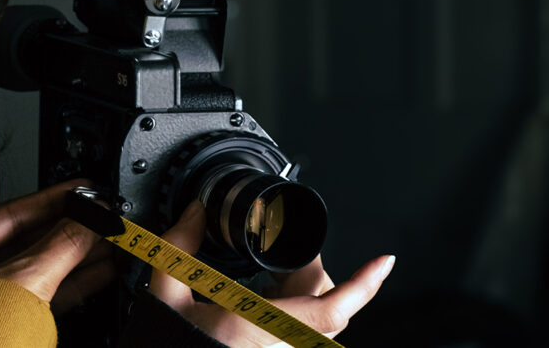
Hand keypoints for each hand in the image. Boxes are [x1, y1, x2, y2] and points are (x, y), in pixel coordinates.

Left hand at [0, 180, 115, 308]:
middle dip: (70, 228)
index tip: (82, 189)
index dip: (53, 198)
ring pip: (39, 266)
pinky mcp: (5, 322)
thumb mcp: (27, 281)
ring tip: (109, 240)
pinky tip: (99, 270)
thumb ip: (63, 244)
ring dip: (77, 255)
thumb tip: (89, 217)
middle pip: (27, 238)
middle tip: (101, 215)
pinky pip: (43, 292)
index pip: (11, 211)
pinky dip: (72, 282)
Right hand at [150, 201, 393, 346]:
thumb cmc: (168, 346)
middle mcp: (278, 347)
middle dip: (310, 269)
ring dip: (298, 291)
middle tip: (287, 250)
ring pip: (314, 320)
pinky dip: (286, 309)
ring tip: (266, 275)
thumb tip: (195, 213)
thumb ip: (178, 249)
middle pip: (324, 303)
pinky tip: (260, 298)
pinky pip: (298, 333)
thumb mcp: (165, 294)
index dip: (362, 284)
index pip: (330, 308)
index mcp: (259, 328)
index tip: (384, 262)